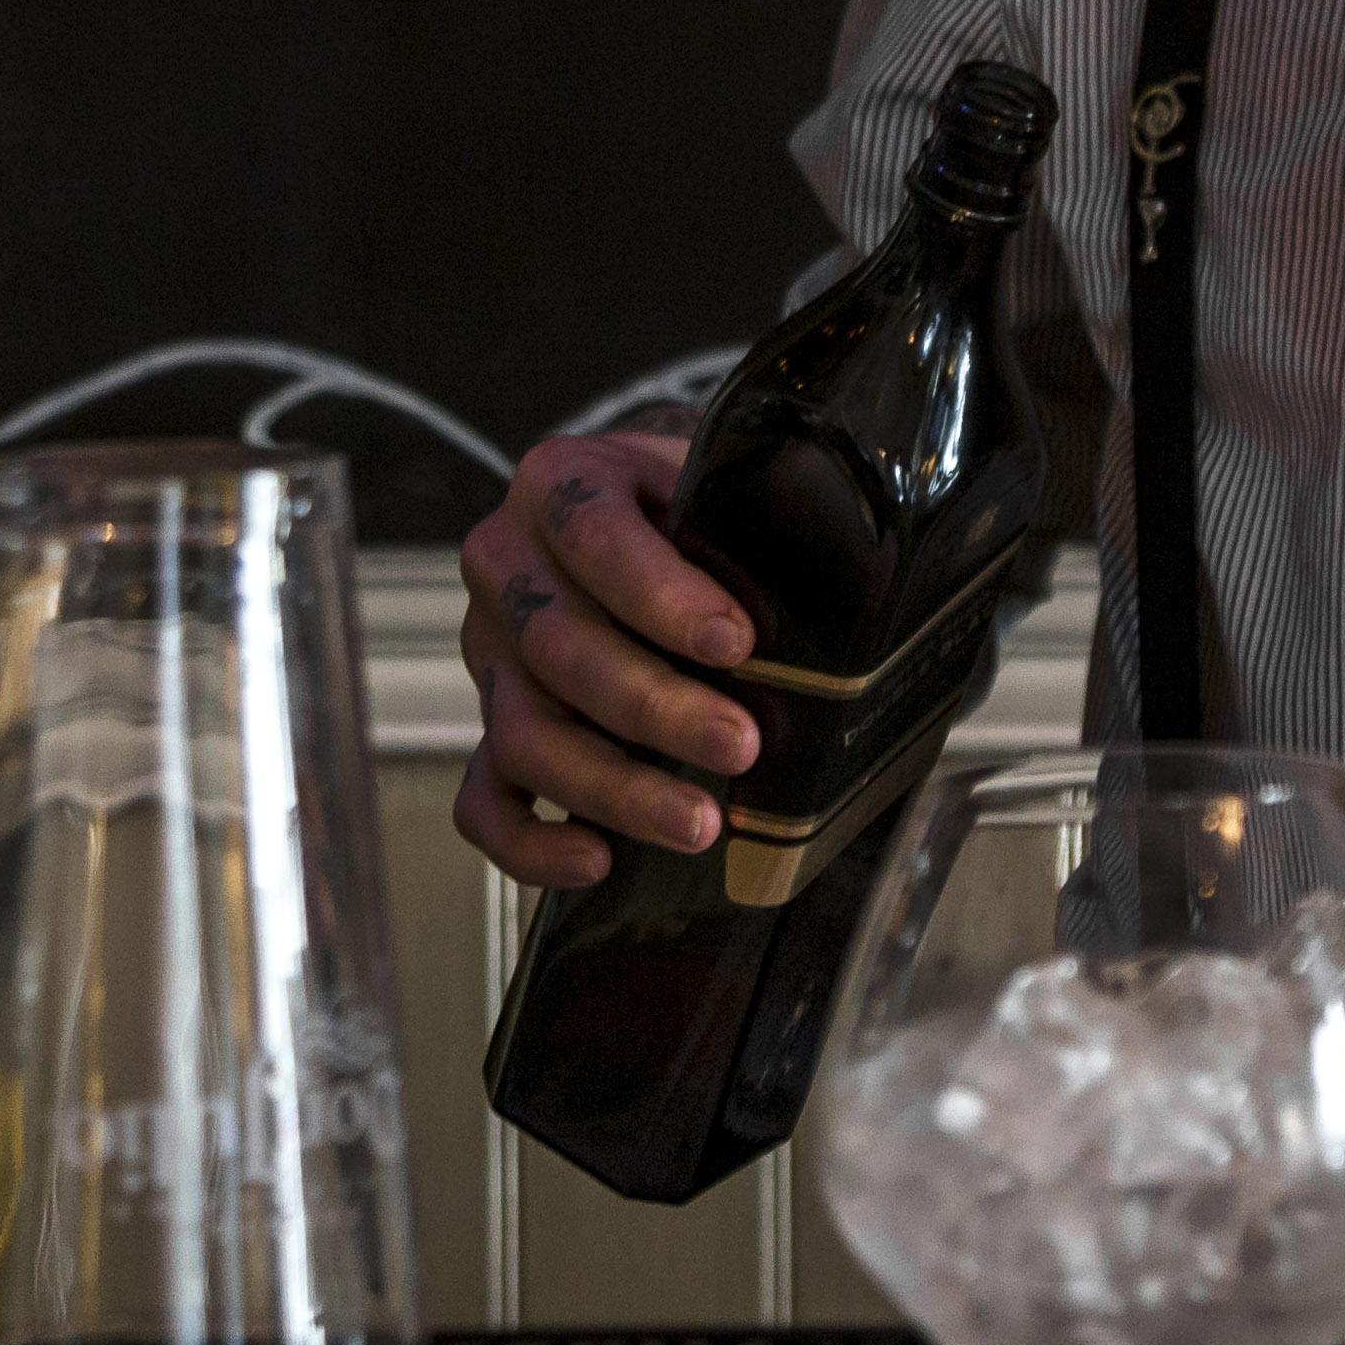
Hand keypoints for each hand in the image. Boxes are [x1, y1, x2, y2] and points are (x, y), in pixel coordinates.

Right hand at [449, 430, 763, 889]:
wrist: (638, 512)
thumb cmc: (695, 506)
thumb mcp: (722, 483)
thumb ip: (760, 518)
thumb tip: (860, 592)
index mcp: (561, 483)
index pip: (596, 535)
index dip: (662, 595)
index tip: (736, 642)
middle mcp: (509, 565)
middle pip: (561, 646)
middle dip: (656, 706)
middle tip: (740, 745)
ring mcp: (491, 653)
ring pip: (525, 732)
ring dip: (613, 787)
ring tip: (698, 823)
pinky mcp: (492, 724)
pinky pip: (483, 799)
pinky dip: (529, 843)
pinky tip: (596, 861)